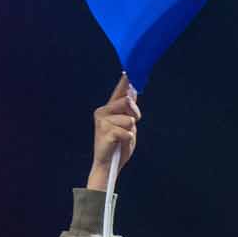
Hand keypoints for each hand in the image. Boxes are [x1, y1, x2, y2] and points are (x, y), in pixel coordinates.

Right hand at [88, 73, 138, 188]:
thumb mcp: (127, 125)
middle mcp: (103, 111)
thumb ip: (128, 109)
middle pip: (127, 102)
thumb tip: (132, 90)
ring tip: (122, 138)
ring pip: (129, 120)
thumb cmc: (118, 146)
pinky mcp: (105, 132)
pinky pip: (127, 132)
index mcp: (108, 108)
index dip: (125, 81)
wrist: (108, 165)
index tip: (129, 70)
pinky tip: (119, 143)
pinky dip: (128, 139)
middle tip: (130, 126)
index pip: (119, 91)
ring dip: (131, 131)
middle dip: (135, 114)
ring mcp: (102, 121)